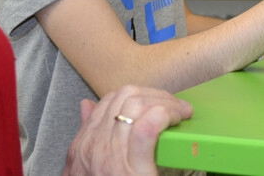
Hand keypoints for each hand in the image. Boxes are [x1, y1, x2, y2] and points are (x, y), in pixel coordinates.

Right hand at [62, 85, 192, 175]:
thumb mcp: (90, 168)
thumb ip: (88, 135)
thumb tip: (87, 104)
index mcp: (82, 148)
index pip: (108, 101)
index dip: (137, 95)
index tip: (156, 103)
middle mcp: (92, 150)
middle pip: (125, 97)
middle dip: (155, 95)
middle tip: (175, 107)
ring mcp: (110, 159)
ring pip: (136, 105)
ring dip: (166, 102)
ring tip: (181, 114)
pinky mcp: (131, 170)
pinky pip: (146, 126)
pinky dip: (164, 115)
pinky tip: (176, 120)